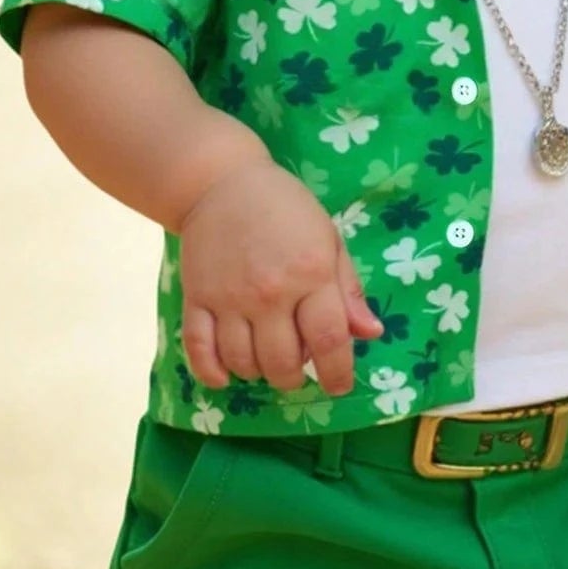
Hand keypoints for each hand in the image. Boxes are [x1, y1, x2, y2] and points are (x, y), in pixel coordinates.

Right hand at [178, 158, 382, 396]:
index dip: (338, 373)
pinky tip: (227, 374)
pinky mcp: (196, 299)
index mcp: (310, 274)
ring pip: (244, 362)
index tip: (339, 386)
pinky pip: (200, 351)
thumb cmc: (286, 208)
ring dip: (259, 372)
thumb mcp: (329, 239)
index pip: (329, 340)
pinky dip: (213, 372)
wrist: (224, 182)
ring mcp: (230, 298)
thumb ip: (349, 289)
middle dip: (295, 377)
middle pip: (283, 362)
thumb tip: (371, 333)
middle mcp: (270, 292)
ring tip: (266, 359)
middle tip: (298, 367)